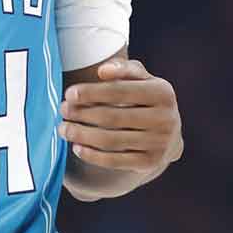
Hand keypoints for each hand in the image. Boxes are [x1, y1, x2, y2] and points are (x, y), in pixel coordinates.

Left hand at [60, 57, 181, 172]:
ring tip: (63, 129)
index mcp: (162, 93)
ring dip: (82, 135)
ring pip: (111, 140)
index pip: (120, 91)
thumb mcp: (142, 79)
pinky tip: (77, 148)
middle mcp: (165, 119)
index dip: (92, 92)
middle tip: (63, 110)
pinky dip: (93, 156)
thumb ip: (124, 69)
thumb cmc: (147, 99)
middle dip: (82, 114)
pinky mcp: (150, 163)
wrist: (170, 135)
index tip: (69, 94)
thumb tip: (102, 71)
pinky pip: (116, 161)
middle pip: (113, 117)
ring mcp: (159, 143)